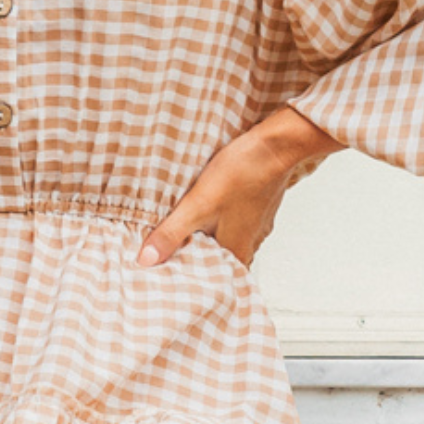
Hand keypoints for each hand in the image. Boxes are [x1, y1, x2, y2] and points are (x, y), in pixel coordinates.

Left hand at [136, 108, 339, 269]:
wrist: (276, 146)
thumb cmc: (241, 174)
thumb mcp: (197, 205)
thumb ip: (171, 234)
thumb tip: (146, 260)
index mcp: (237, 251)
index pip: (211, 277)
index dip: (189, 276)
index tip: (169, 273)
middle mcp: (250, 243)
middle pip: (217, 258)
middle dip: (195, 254)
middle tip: (172, 252)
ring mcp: (257, 224)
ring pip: (226, 238)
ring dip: (208, 235)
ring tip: (186, 229)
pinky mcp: (259, 206)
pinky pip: (235, 220)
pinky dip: (220, 218)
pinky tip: (210, 207)